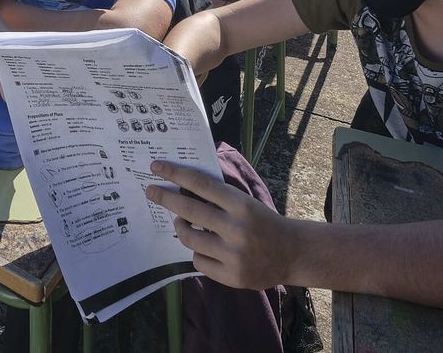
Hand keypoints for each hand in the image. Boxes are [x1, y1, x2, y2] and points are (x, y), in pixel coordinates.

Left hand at [145, 160, 296, 290]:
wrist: (292, 253)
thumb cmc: (264, 223)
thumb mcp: (246, 203)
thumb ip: (219, 197)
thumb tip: (181, 187)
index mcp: (242, 205)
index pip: (202, 185)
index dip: (176, 173)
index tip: (156, 166)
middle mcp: (237, 230)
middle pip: (189, 211)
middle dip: (165, 198)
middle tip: (151, 191)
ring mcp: (233, 256)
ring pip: (189, 238)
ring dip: (180, 227)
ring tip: (180, 222)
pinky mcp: (231, 276)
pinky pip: (198, 261)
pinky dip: (197, 252)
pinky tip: (204, 247)